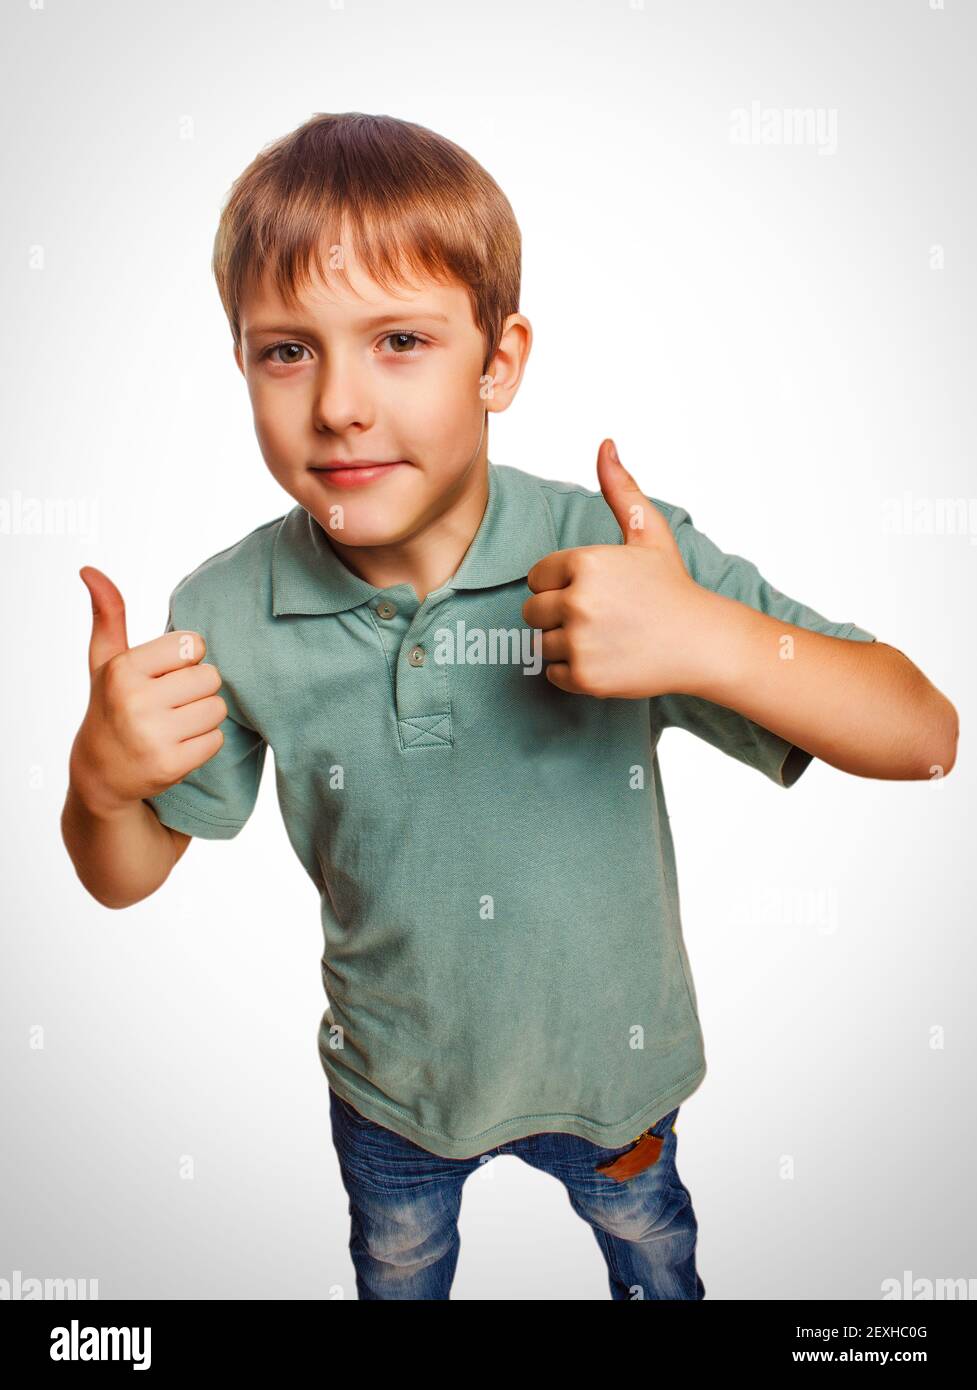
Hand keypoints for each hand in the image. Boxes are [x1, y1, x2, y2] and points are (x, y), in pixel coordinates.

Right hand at [69, 567, 227, 816]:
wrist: (100, 773)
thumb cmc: (110, 705)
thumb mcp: (105, 661)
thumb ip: (108, 615)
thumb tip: (90, 569)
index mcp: (123, 669)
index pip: (193, 645)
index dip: (187, 658)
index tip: (166, 672)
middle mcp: (136, 701)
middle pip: (211, 677)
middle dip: (198, 688)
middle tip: (171, 702)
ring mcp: (153, 736)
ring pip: (218, 709)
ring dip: (204, 715)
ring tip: (175, 723)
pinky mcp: (171, 765)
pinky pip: (217, 740)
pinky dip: (204, 742)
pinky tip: (178, 744)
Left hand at [522, 440, 721, 698]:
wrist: (702, 642)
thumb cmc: (672, 587)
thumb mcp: (648, 532)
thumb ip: (620, 489)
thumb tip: (605, 444)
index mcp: (585, 562)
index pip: (536, 577)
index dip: (561, 584)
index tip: (594, 591)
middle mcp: (578, 601)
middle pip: (532, 611)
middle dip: (557, 614)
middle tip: (598, 617)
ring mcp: (580, 641)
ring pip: (542, 642)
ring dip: (565, 643)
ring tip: (604, 637)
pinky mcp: (584, 677)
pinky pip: (552, 673)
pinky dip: (573, 671)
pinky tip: (605, 659)